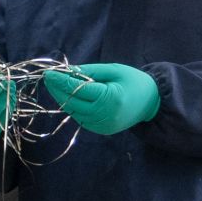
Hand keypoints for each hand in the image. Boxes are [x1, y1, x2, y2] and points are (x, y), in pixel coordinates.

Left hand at [43, 62, 160, 134]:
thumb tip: (67, 70)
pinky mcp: (101, 130)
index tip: (49, 72)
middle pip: (71, 102)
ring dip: (63, 98)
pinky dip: (73, 106)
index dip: (61, 80)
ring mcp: (102, 125)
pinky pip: (81, 117)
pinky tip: (69, 96)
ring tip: (56, 84)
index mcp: (109, 98)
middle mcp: (104, 115)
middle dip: (58, 89)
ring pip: (74, 111)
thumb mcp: (114, 70)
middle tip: (49, 77)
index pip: (77, 89)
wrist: (152, 103)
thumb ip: (90, 71)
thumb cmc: (134, 81)